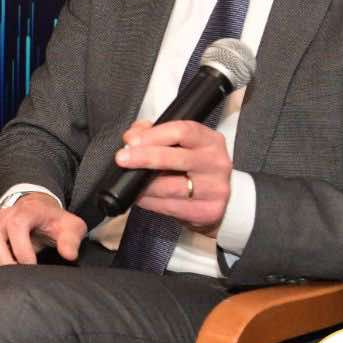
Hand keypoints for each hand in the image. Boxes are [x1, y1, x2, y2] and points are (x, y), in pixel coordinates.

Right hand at [0, 191, 84, 279]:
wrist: (36, 211)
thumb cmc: (53, 222)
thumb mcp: (70, 225)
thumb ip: (71, 238)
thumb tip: (69, 255)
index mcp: (24, 211)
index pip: (16, 225)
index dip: (22, 248)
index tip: (32, 266)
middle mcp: (1, 219)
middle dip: (3, 261)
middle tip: (17, 279)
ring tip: (9, 286)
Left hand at [114, 118, 232, 235]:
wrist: (220, 199)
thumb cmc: (194, 167)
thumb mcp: (181, 144)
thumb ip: (154, 134)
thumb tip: (131, 137)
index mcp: (209, 141)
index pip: (182, 131)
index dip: (153, 135)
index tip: (131, 140)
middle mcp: (215, 163)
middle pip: (176, 158)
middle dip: (144, 158)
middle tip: (122, 159)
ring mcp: (214, 189)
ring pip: (169, 187)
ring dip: (143, 185)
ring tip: (130, 182)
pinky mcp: (207, 211)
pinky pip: (170, 207)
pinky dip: (149, 202)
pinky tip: (141, 197)